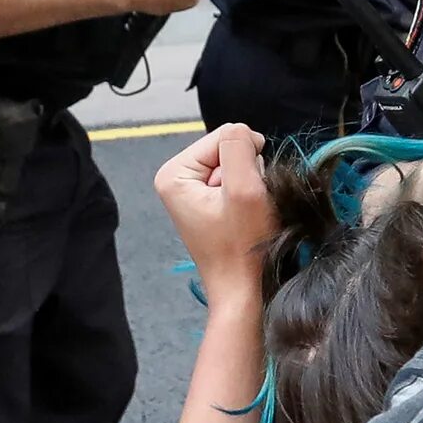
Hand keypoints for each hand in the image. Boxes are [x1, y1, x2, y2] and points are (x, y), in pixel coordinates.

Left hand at [153, 123, 274, 297]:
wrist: (244, 290)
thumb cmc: (243, 246)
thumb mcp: (244, 188)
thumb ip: (238, 147)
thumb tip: (243, 132)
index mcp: (173, 173)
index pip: (225, 135)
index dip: (246, 159)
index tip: (245, 193)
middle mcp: (175, 179)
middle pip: (228, 149)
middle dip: (246, 173)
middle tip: (245, 207)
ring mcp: (190, 192)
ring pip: (236, 165)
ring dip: (250, 186)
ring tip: (245, 215)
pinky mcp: (206, 204)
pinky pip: (236, 183)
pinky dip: (248, 197)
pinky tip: (245, 219)